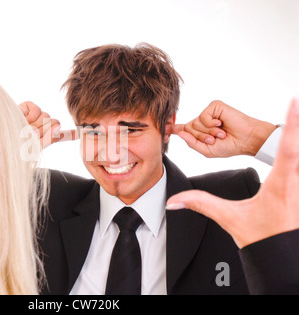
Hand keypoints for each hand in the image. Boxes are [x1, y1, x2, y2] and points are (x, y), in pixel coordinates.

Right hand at [19, 101, 78, 148]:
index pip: (58, 136)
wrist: (1, 142)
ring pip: (46, 116)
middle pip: (54, 123)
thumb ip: (49, 139)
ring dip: (37, 124)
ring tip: (25, 131)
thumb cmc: (15, 149)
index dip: (69, 134)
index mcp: (42, 139)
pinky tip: (23, 120)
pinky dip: (30, 115)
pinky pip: (36, 109)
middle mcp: (38, 127)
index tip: (79, 134)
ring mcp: (31, 117)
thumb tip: (58, 127)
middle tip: (33, 136)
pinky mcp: (25, 108)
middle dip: (46, 130)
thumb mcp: (34, 149)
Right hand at [166, 97, 298, 247]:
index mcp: (279, 184)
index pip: (289, 148)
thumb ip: (200, 204)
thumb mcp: (229, 218)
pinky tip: (294, 144)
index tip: (295, 102)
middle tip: (296, 102)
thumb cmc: (263, 237)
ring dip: (297, 135)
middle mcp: (296, 179)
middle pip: (298, 145)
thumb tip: (175, 201)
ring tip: (297, 113)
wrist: (283, 253)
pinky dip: (296, 149)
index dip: (293, 124)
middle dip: (297, 124)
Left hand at [170, 100, 276, 157]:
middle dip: (199, 137)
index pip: (182, 129)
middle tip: (214, 140)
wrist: (246, 140)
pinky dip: (211, 124)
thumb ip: (192, 143)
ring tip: (220, 134)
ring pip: (195, 123)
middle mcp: (201, 121)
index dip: (172, 129)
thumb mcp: (207, 150)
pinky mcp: (214, 106)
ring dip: (207, 132)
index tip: (163, 129)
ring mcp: (207, 113)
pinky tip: (221, 125)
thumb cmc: (229, 146)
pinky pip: (203, 117)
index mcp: (199, 131)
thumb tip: (180, 133)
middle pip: (187, 128)